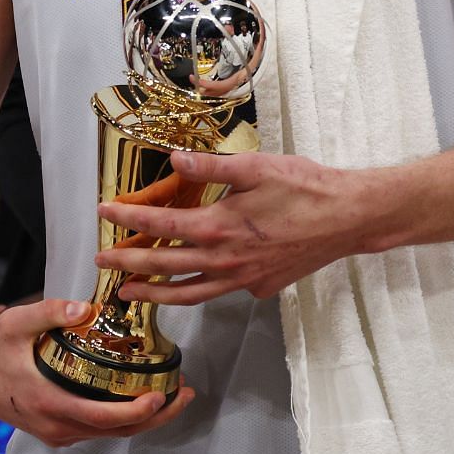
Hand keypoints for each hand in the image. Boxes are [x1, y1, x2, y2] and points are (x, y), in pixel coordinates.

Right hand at [0, 298, 194, 447]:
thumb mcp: (15, 323)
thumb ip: (49, 312)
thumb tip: (85, 307)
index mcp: (47, 403)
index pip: (102, 417)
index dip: (136, 411)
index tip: (160, 394)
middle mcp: (56, 426)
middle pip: (117, 432)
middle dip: (156, 416)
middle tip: (184, 394)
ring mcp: (57, 432)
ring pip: (111, 434)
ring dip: (144, 419)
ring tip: (172, 396)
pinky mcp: (57, 431)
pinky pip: (99, 431)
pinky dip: (124, 420)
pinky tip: (139, 401)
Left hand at [99, 151, 369, 304]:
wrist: (350, 218)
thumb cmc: (304, 188)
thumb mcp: (253, 167)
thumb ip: (209, 167)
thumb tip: (173, 160)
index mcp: (218, 228)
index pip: (160, 225)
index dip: (129, 218)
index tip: (104, 212)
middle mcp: (226, 260)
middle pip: (165, 266)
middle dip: (129, 263)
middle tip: (103, 261)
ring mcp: (244, 279)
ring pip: (190, 293)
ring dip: (156, 293)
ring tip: (131, 292)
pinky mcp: (262, 286)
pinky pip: (221, 292)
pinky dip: (197, 291)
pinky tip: (189, 284)